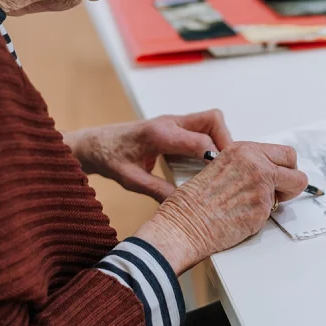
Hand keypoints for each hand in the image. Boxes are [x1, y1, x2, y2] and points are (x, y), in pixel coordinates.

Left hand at [65, 110, 231, 201]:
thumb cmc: (111, 158)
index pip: (200, 141)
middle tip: (229, 167)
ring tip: (223, 166)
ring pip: (210, 120)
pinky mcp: (176, 126)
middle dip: (226, 140)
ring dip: (221, 139)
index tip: (225, 175)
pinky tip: (209, 162)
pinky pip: (203, 127)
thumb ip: (157, 191)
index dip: (216, 157)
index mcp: (159, 134)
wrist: (96, 143)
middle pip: (212, 119)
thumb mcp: (131, 180)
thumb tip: (183, 205)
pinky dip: (212, 140)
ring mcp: (174, 121)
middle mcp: (170, 122)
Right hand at [135, 142, 307, 274]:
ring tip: (255, 204)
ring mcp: (261, 185)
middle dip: (291, 179)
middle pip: (295, 166)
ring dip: (280, 198)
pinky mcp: (262, 208)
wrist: (184, 223)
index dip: (284, 166)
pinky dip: (265, 215)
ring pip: (293, 189)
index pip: (284, 152)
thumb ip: (247, 165)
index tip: (279, 175)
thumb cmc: (195, 200)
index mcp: (244, 150)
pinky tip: (245, 216)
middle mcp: (256, 163)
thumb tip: (266, 171)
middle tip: (280, 190)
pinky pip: (275, 211)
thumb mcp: (223, 166)